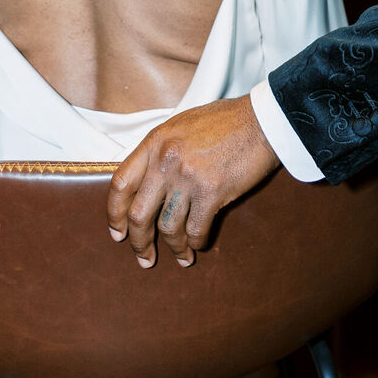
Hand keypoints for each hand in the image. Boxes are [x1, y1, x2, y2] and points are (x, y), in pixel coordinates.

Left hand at [106, 94, 279, 267]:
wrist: (261, 120)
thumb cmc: (225, 121)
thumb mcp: (182, 126)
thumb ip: (161, 151)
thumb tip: (148, 181)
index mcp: (155, 142)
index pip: (120, 184)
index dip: (115, 214)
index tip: (118, 233)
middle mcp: (165, 160)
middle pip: (139, 213)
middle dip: (139, 242)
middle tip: (144, 258)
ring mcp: (188, 176)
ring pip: (168, 226)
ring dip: (174, 247)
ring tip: (181, 256)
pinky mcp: (212, 191)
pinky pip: (196, 228)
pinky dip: (197, 242)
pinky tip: (199, 245)